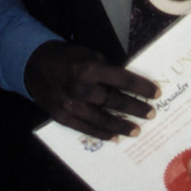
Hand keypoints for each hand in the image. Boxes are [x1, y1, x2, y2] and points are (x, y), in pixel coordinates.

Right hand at [22, 41, 157, 139]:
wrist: (34, 67)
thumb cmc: (66, 58)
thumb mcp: (87, 53)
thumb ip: (105, 67)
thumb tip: (125, 82)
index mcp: (89, 69)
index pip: (122, 79)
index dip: (141, 86)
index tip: (156, 93)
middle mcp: (81, 89)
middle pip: (115, 102)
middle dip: (136, 108)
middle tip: (151, 114)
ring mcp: (71, 106)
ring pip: (102, 120)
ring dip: (122, 126)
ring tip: (137, 130)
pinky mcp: (63, 118)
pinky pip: (86, 129)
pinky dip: (102, 134)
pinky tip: (114, 137)